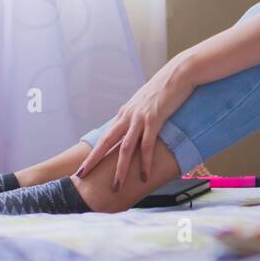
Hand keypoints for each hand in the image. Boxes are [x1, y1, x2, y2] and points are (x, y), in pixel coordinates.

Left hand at [75, 55, 196, 191]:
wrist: (179, 73)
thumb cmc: (165, 87)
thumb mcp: (146, 102)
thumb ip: (138, 115)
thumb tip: (135, 127)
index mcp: (125, 113)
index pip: (106, 137)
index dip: (94, 153)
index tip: (83, 167)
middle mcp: (128, 116)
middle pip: (106, 142)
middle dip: (93, 160)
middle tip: (81, 176)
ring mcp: (140, 118)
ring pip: (125, 148)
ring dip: (120, 169)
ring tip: (116, 187)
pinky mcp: (155, 119)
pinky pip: (147, 145)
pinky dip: (145, 162)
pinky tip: (144, 176)